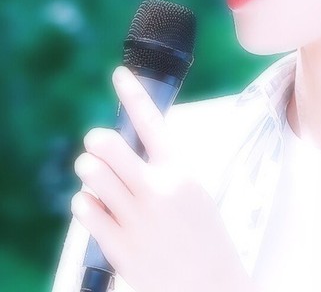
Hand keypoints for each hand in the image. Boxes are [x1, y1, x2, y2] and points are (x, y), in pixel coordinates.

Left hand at [72, 66, 254, 291]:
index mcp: (180, 171)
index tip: (120, 74)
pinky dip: (86, 202)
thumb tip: (128, 149)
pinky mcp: (117, 247)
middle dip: (97, 142)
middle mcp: (156, 190)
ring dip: (90, 170)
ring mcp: (135, 219)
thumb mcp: (192, 190)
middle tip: (97, 143)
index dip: (134, 94)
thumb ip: (162, 169)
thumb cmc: (203, 234)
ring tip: (96, 174)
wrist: (210, 283)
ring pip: (92, 176)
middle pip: (108, 147)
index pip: (152, 122)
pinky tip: (96, 204)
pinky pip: (86, 210)